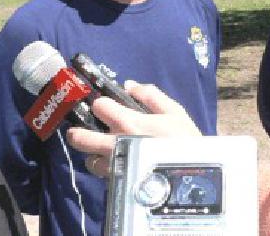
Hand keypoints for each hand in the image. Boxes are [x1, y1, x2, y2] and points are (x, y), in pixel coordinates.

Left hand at [66, 80, 202, 176]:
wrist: (193, 178)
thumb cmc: (185, 141)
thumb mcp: (175, 112)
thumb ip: (150, 95)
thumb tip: (128, 85)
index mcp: (128, 121)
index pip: (99, 106)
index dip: (102, 105)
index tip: (106, 108)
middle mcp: (115, 143)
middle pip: (81, 137)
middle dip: (77, 133)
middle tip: (79, 132)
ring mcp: (114, 166)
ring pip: (90, 160)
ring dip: (94, 155)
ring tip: (104, 153)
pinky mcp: (117, 184)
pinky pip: (104, 175)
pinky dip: (106, 170)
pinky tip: (117, 166)